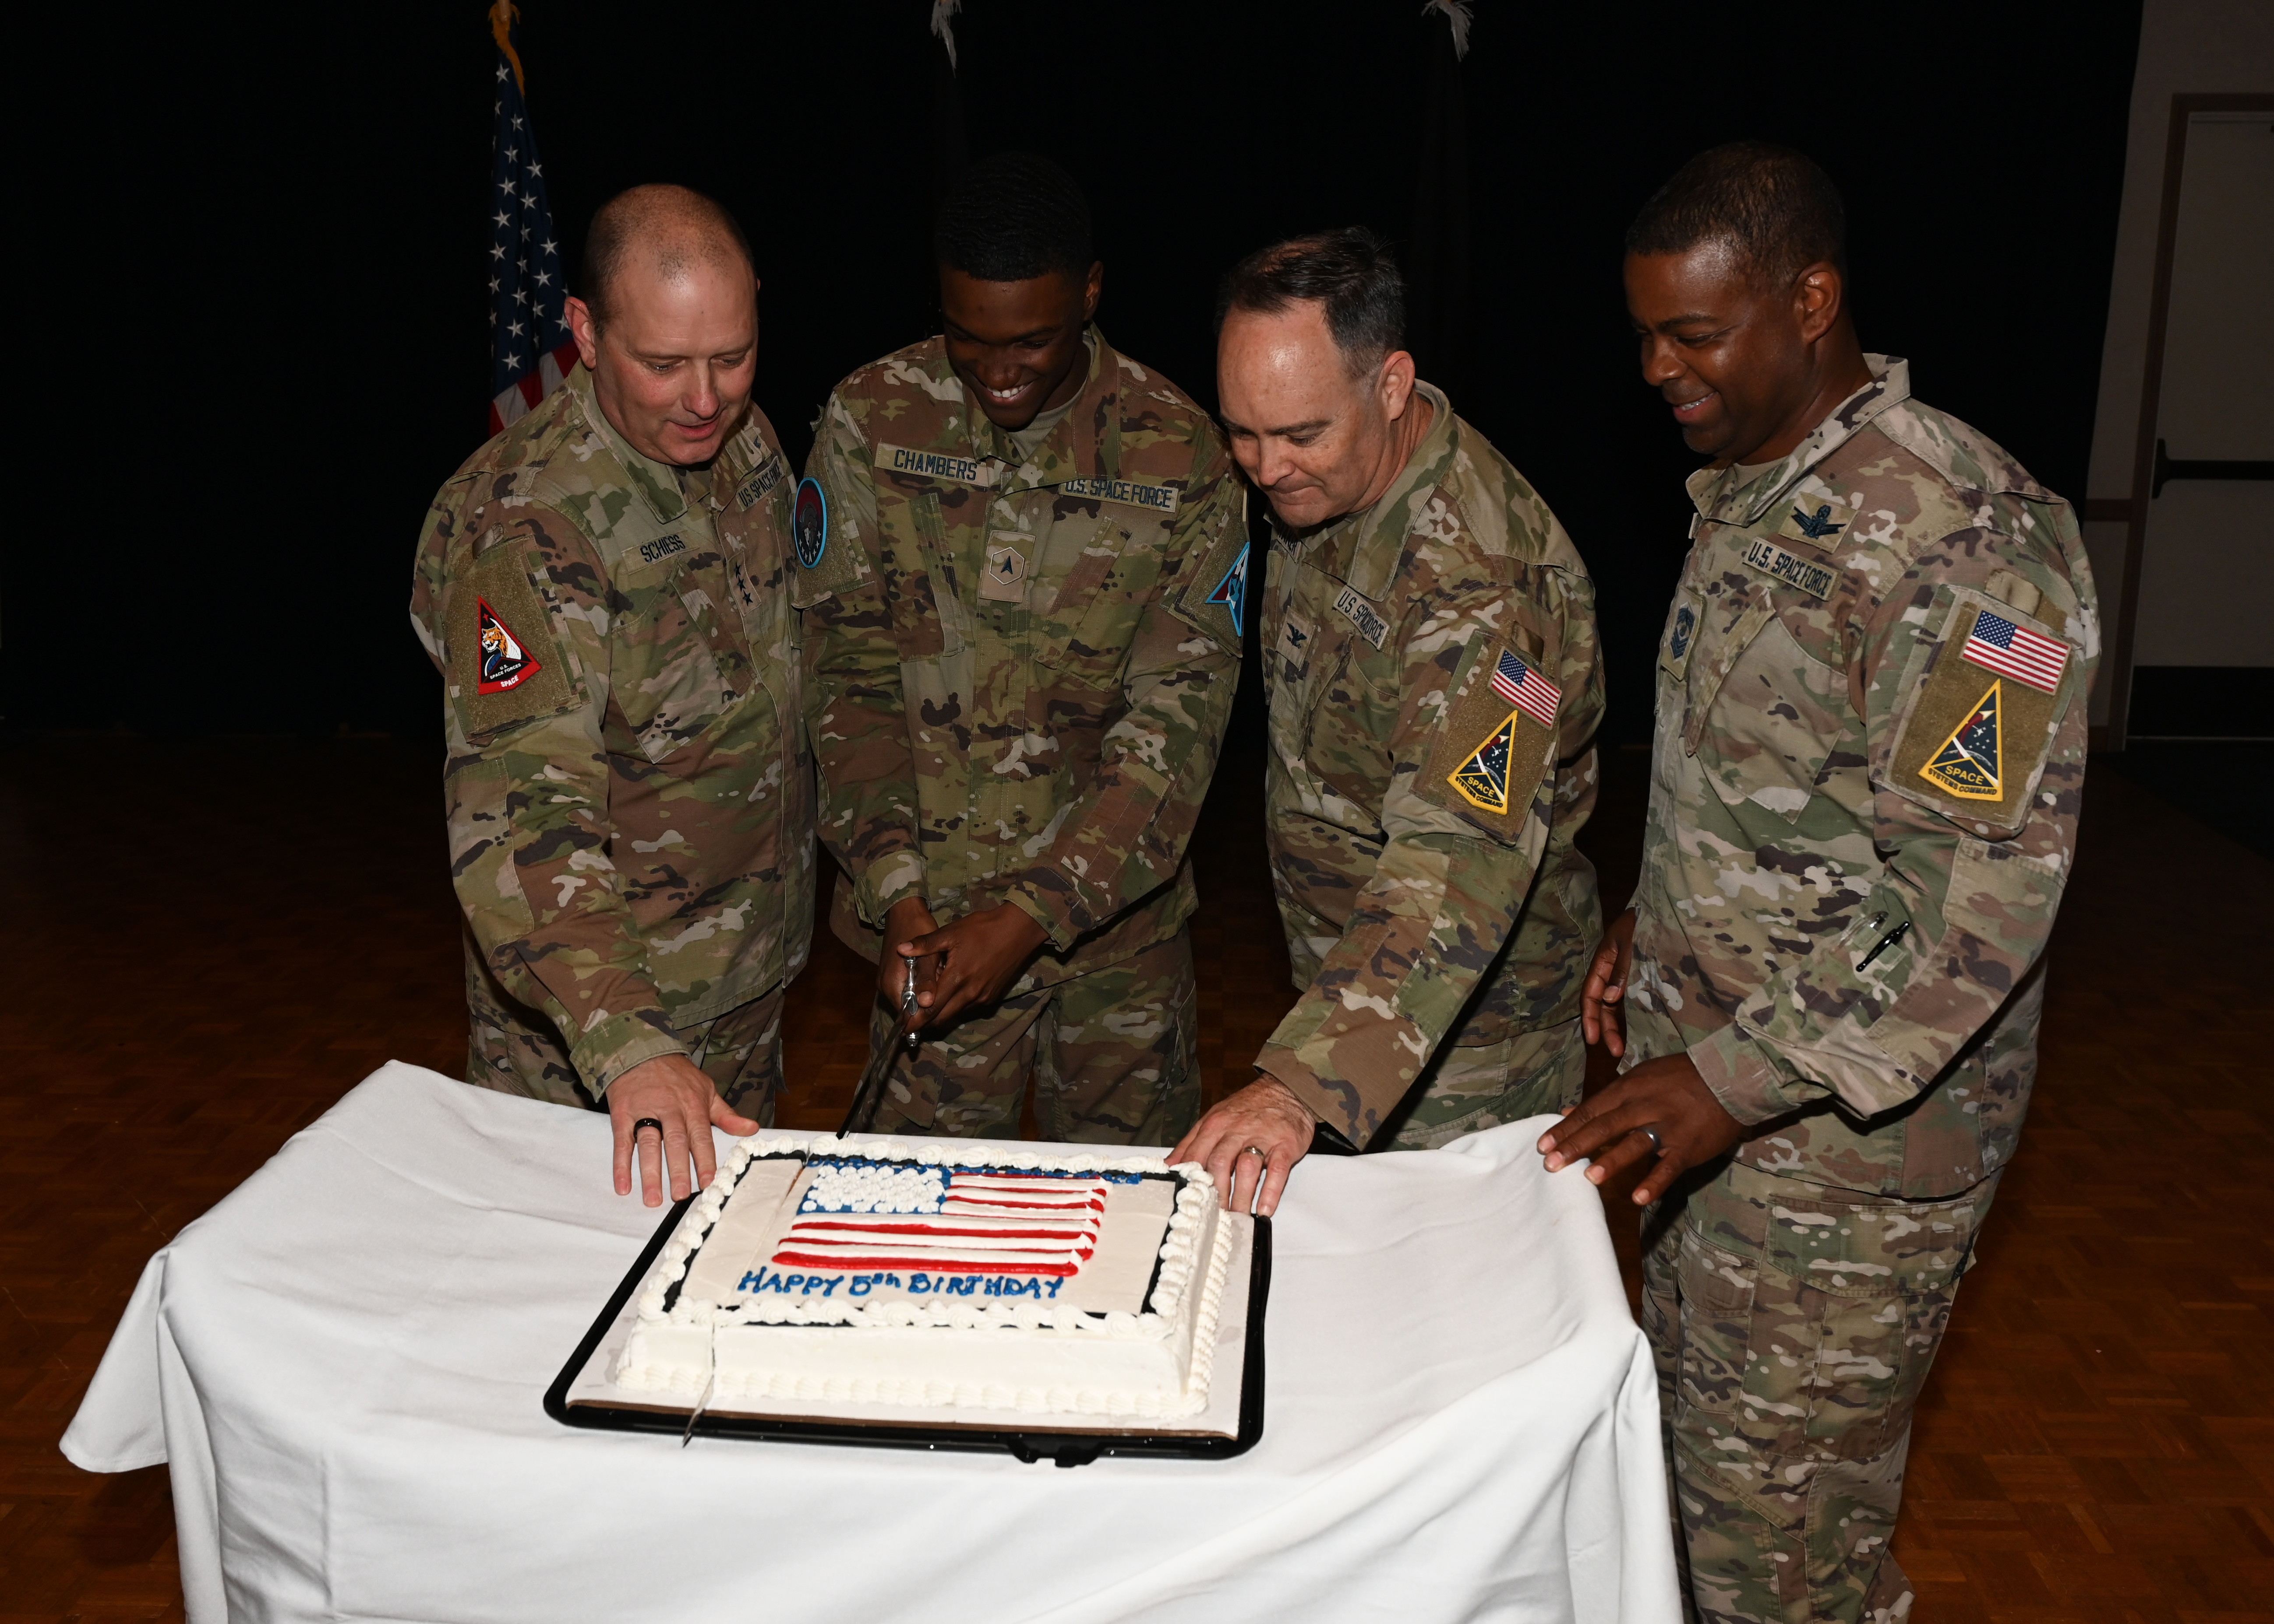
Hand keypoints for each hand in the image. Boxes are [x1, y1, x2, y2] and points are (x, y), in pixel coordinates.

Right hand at [607, 1053, 758, 1206]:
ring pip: (648, 1144)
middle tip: (679, 1196)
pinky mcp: (622, 1114)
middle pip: (675, 1143)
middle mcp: (670, 1109)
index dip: (705, 1160)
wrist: (641, 1049)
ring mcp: (645, 1112)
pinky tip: (623, 1186)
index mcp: (693, 1106)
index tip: (709, 1183)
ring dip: (650, 1173)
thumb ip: (726, 1115)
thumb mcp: (706, 1089)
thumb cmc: (678, 1075)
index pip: (701, 1137)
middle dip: (678, 1170)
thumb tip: (752, 1129)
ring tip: (652, 1199)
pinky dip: (621, 1165)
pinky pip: (622, 1142)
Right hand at [880, 898, 940, 1037]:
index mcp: (891, 985)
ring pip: (910, 998)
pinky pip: (908, 988)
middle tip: (947, 992)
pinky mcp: (892, 975)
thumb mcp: (926, 956)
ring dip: (926, 995)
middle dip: (928, 1005)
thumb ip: (926, 980)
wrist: (904, 910)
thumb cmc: (917, 929)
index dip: (926, 1017)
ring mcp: (887, 981)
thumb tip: (926, 1004)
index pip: (907, 1014)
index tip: (945, 1012)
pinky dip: (922, 986)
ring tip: (942, 980)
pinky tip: (936, 975)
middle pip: (908, 1008)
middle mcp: (885, 987)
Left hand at [897, 903, 1047, 1031]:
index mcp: (957, 979)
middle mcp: (971, 994)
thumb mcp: (951, 932)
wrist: (1019, 930)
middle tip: (912, 1017)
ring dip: (942, 1012)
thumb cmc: (984, 928)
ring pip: (956, 1013)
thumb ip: (925, 945)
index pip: (931, 1009)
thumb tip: (900, 949)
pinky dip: (956, 1004)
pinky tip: (952, 991)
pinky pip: (969, 1007)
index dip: (916, 1020)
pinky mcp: (992, 996)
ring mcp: (983, 997)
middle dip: (926, 1021)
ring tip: (930, 1001)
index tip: (903, 1028)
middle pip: (943, 1018)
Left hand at [1170, 1075, 1315, 1216]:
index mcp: (1215, 1125)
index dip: (1191, 1180)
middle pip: (1219, 1164)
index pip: (1197, 1155)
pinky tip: (1265, 1209)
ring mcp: (1262, 1138)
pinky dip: (1270, 1192)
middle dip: (1215, 1193)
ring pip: (1247, 1169)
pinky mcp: (1285, 1145)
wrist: (1286, 1090)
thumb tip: (1169, 1165)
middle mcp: (1236, 1131)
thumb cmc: (1247, 1109)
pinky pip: (1277, 1171)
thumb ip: (1191, 1142)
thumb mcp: (1214, 1119)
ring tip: (1237, 1218)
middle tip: (1214, 1216)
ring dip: (1241, 1196)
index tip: (1189, 1201)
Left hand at [1536, 1052, 1743, 1206]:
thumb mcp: (1639, 1078)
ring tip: (1589, 1178)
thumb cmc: (1679, 1078)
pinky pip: (1669, 1166)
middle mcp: (1645, 1106)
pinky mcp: (1689, 1146)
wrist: (1729, 1076)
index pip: (1591, 1110)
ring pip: (1635, 1143)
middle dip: (1576, 1145)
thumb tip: (1568, 1110)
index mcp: (1629, 1088)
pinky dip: (1654, 1182)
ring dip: (1612, 1160)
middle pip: (1605, 1126)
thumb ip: (1604, 1097)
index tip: (1543, 1145)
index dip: (1566, 1128)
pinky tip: (1638, 1198)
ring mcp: (1668, 1126)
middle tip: (1551, 1163)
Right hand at [1581, 908, 1637, 1058]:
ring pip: (1613, 1007)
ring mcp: (1622, 977)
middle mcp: (1608, 973)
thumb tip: (1610, 999)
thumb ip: (1620, 970)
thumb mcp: (1628, 943)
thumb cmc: (1640, 922)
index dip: (1590, 1017)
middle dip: (1605, 1029)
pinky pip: (1627, 1002)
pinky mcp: (1636, 980)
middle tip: (1614, 1052)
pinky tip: (1632, 1033)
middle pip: (1601, 1005)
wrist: (1659, 909)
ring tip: (1621, 1049)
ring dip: (1615, 1028)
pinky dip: (1628, 1018)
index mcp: (1601, 962)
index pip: (1590, 995)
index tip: (1594, 1039)